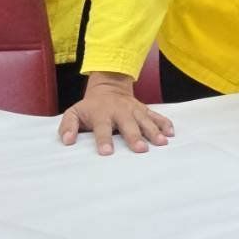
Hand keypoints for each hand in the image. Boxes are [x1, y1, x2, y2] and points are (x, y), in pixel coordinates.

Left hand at [58, 73, 174, 154]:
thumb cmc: (90, 107)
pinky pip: (157, 116)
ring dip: (154, 131)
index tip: (107, 152)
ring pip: (145, 121)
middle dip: (134, 137)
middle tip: (141, 149)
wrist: (109, 87)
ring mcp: (134, 110)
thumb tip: (67, 141)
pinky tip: (171, 133)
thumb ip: (68, 126)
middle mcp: (120, 111)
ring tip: (162, 143)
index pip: (102, 128)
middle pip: (128, 125)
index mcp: (101, 114)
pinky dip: (165, 123)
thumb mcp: (74, 112)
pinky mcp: (145, 110)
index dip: (104, 140)